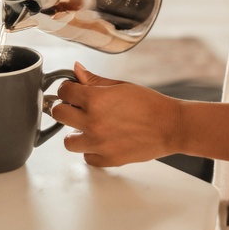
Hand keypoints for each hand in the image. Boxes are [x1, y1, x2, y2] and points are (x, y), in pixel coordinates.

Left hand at [50, 62, 184, 167]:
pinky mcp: (107, 159)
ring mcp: (98, 143)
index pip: (64, 91)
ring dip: (76, 133)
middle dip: (65, 109)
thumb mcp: (120, 86)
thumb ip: (94, 80)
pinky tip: (103, 140)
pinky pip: (86, 157)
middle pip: (58, 114)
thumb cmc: (149, 104)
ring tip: (89, 128)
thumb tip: (76, 70)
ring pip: (68, 141)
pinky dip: (92, 150)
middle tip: (76, 109)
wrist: (170, 126)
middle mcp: (93, 122)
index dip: (67, 89)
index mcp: (96, 99)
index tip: (72, 91)